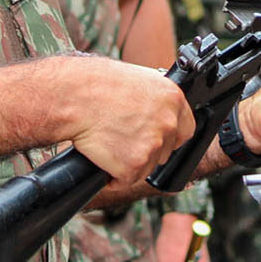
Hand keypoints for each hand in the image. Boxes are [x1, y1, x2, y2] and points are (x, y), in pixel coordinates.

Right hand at [63, 58, 194, 182]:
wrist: (75, 96)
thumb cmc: (98, 84)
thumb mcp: (139, 81)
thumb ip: (156, 100)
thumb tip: (161, 111)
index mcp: (174, 99)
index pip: (186, 130)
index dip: (168, 137)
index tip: (154, 138)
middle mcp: (169, 123)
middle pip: (165, 151)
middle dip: (146, 151)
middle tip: (122, 139)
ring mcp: (153, 145)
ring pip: (146, 168)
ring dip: (129, 164)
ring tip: (108, 143)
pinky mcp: (135, 165)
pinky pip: (125, 180)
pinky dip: (113, 176)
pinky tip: (101, 157)